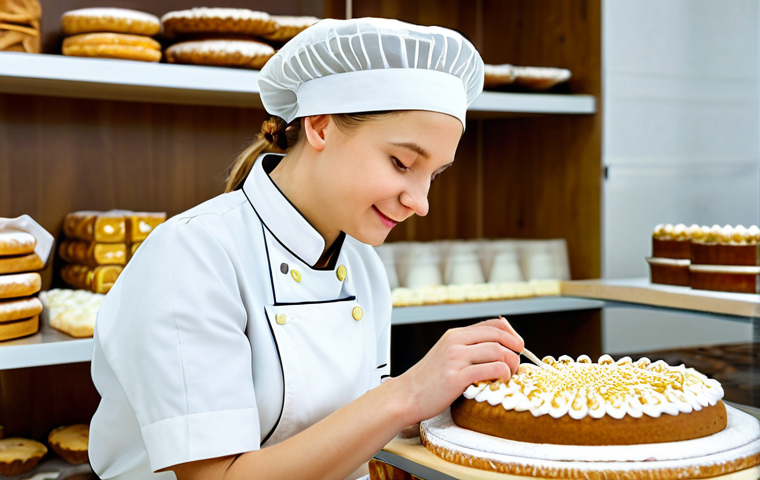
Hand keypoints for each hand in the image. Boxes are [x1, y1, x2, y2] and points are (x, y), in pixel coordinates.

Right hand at [393, 316, 524, 424]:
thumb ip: (468, 348)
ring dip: (511, 364)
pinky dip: (503, 374)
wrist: (406, 396)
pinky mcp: (456, 378)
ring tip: (509, 375)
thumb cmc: (428, 380)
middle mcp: (455, 342)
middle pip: (498, 336)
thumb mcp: (447, 354)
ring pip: (497, 351)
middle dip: (515, 348)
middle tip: (518, 362)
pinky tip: (501, 381)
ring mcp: (455, 359)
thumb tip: (498, 347)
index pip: (492, 325)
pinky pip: (490, 370)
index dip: (511, 334)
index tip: (518, 346)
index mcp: (455, 335)